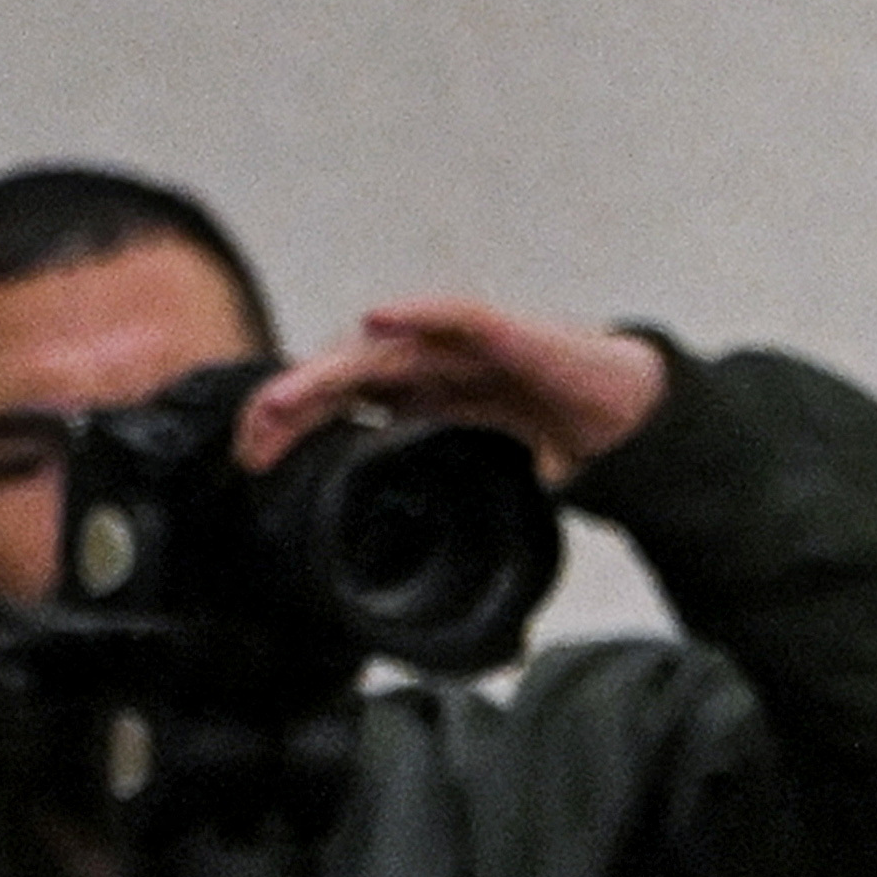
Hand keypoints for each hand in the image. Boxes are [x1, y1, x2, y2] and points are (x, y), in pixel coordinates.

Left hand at [234, 296, 669, 483]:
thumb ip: (426, 497)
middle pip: (342, 373)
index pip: (337, 397)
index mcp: (414, 392)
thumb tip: (372, 563)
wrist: (627, 417)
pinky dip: (419, 314)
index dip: (291, 421)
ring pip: (383, 347)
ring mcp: (465, 346)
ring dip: (330, 369)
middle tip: (250, 442)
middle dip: (291, 404)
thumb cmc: (552, 437)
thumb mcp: (468, 480)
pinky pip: (459, 316)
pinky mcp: (511, 335)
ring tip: (285, 399)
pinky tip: (378, 321)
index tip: (250, 458)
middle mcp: (428, 361)